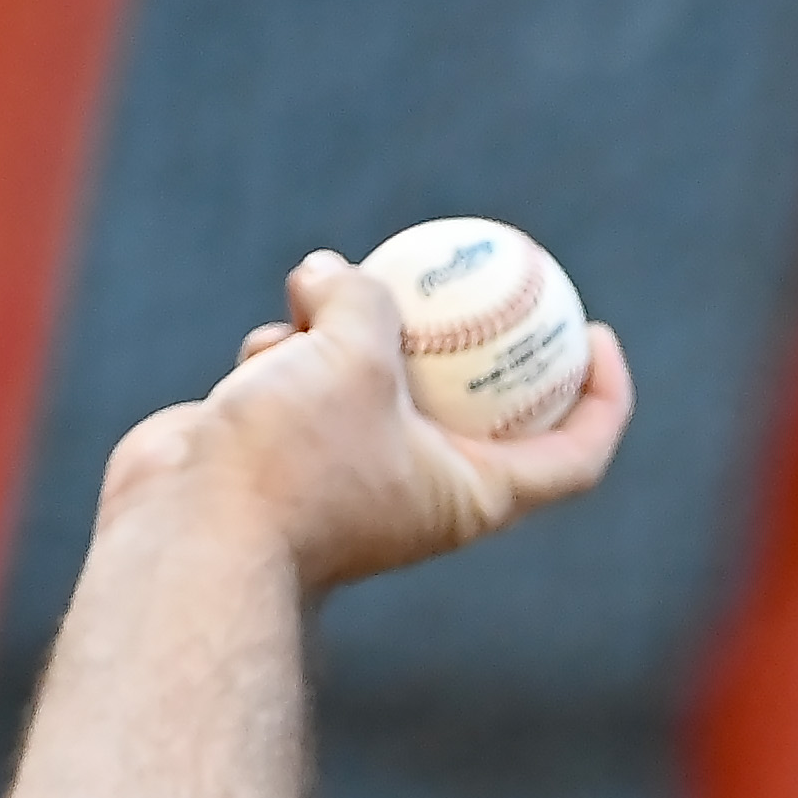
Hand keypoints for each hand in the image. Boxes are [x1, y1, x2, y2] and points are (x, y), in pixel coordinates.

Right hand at [94, 249, 631, 591]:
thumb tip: (332, 272)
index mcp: (473, 494)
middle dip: (459, 330)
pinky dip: (287, 353)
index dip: (604, 399)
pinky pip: (305, 376)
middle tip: (463, 267)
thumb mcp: (354, 358)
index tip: (598, 333)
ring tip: (313, 302)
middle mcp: (421, 486)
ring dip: (345, 325)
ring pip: (374, 370)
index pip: (572, 457)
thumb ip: (364, 301)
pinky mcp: (288, 446)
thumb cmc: (294, 460)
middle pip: (474, 399)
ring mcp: (351, 467)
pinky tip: (262, 348)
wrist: (193, 530)